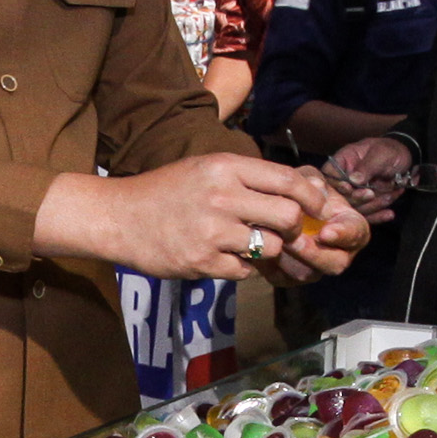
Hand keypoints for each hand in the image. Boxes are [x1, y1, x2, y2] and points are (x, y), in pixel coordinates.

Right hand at [42, 151, 316, 280]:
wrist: (119, 217)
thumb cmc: (166, 191)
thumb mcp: (205, 168)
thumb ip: (246, 177)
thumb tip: (293, 191)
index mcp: (226, 167)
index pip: (287, 180)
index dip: (312, 197)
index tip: (317, 207)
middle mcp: (222, 197)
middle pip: (287, 217)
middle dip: (291, 228)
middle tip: (282, 232)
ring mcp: (212, 231)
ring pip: (270, 247)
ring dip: (266, 250)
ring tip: (245, 244)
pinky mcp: (202, 262)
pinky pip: (245, 270)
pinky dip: (241, 267)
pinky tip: (223, 257)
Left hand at [274, 181, 371, 285]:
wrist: (269, 206)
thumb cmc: (298, 189)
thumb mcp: (306, 177)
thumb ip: (312, 180)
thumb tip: (317, 187)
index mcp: (349, 227)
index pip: (356, 233)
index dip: (344, 234)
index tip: (326, 231)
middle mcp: (337, 252)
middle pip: (335, 263)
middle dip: (314, 253)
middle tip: (294, 240)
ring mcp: (314, 267)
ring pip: (306, 274)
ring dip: (289, 259)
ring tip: (273, 240)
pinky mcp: (289, 277)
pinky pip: (282, 277)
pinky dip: (270, 263)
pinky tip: (260, 247)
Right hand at [322, 134, 417, 222]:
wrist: (406, 159)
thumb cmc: (390, 151)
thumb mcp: (380, 154)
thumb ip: (366, 166)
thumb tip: (352, 180)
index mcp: (344, 161)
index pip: (329, 174)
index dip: (335, 184)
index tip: (348, 188)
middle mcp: (345, 179)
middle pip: (340, 195)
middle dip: (357, 197)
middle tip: (371, 194)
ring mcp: (355, 193)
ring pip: (355, 208)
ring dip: (373, 205)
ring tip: (389, 196)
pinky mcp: (365, 204)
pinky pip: (367, 214)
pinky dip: (378, 216)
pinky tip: (389, 214)